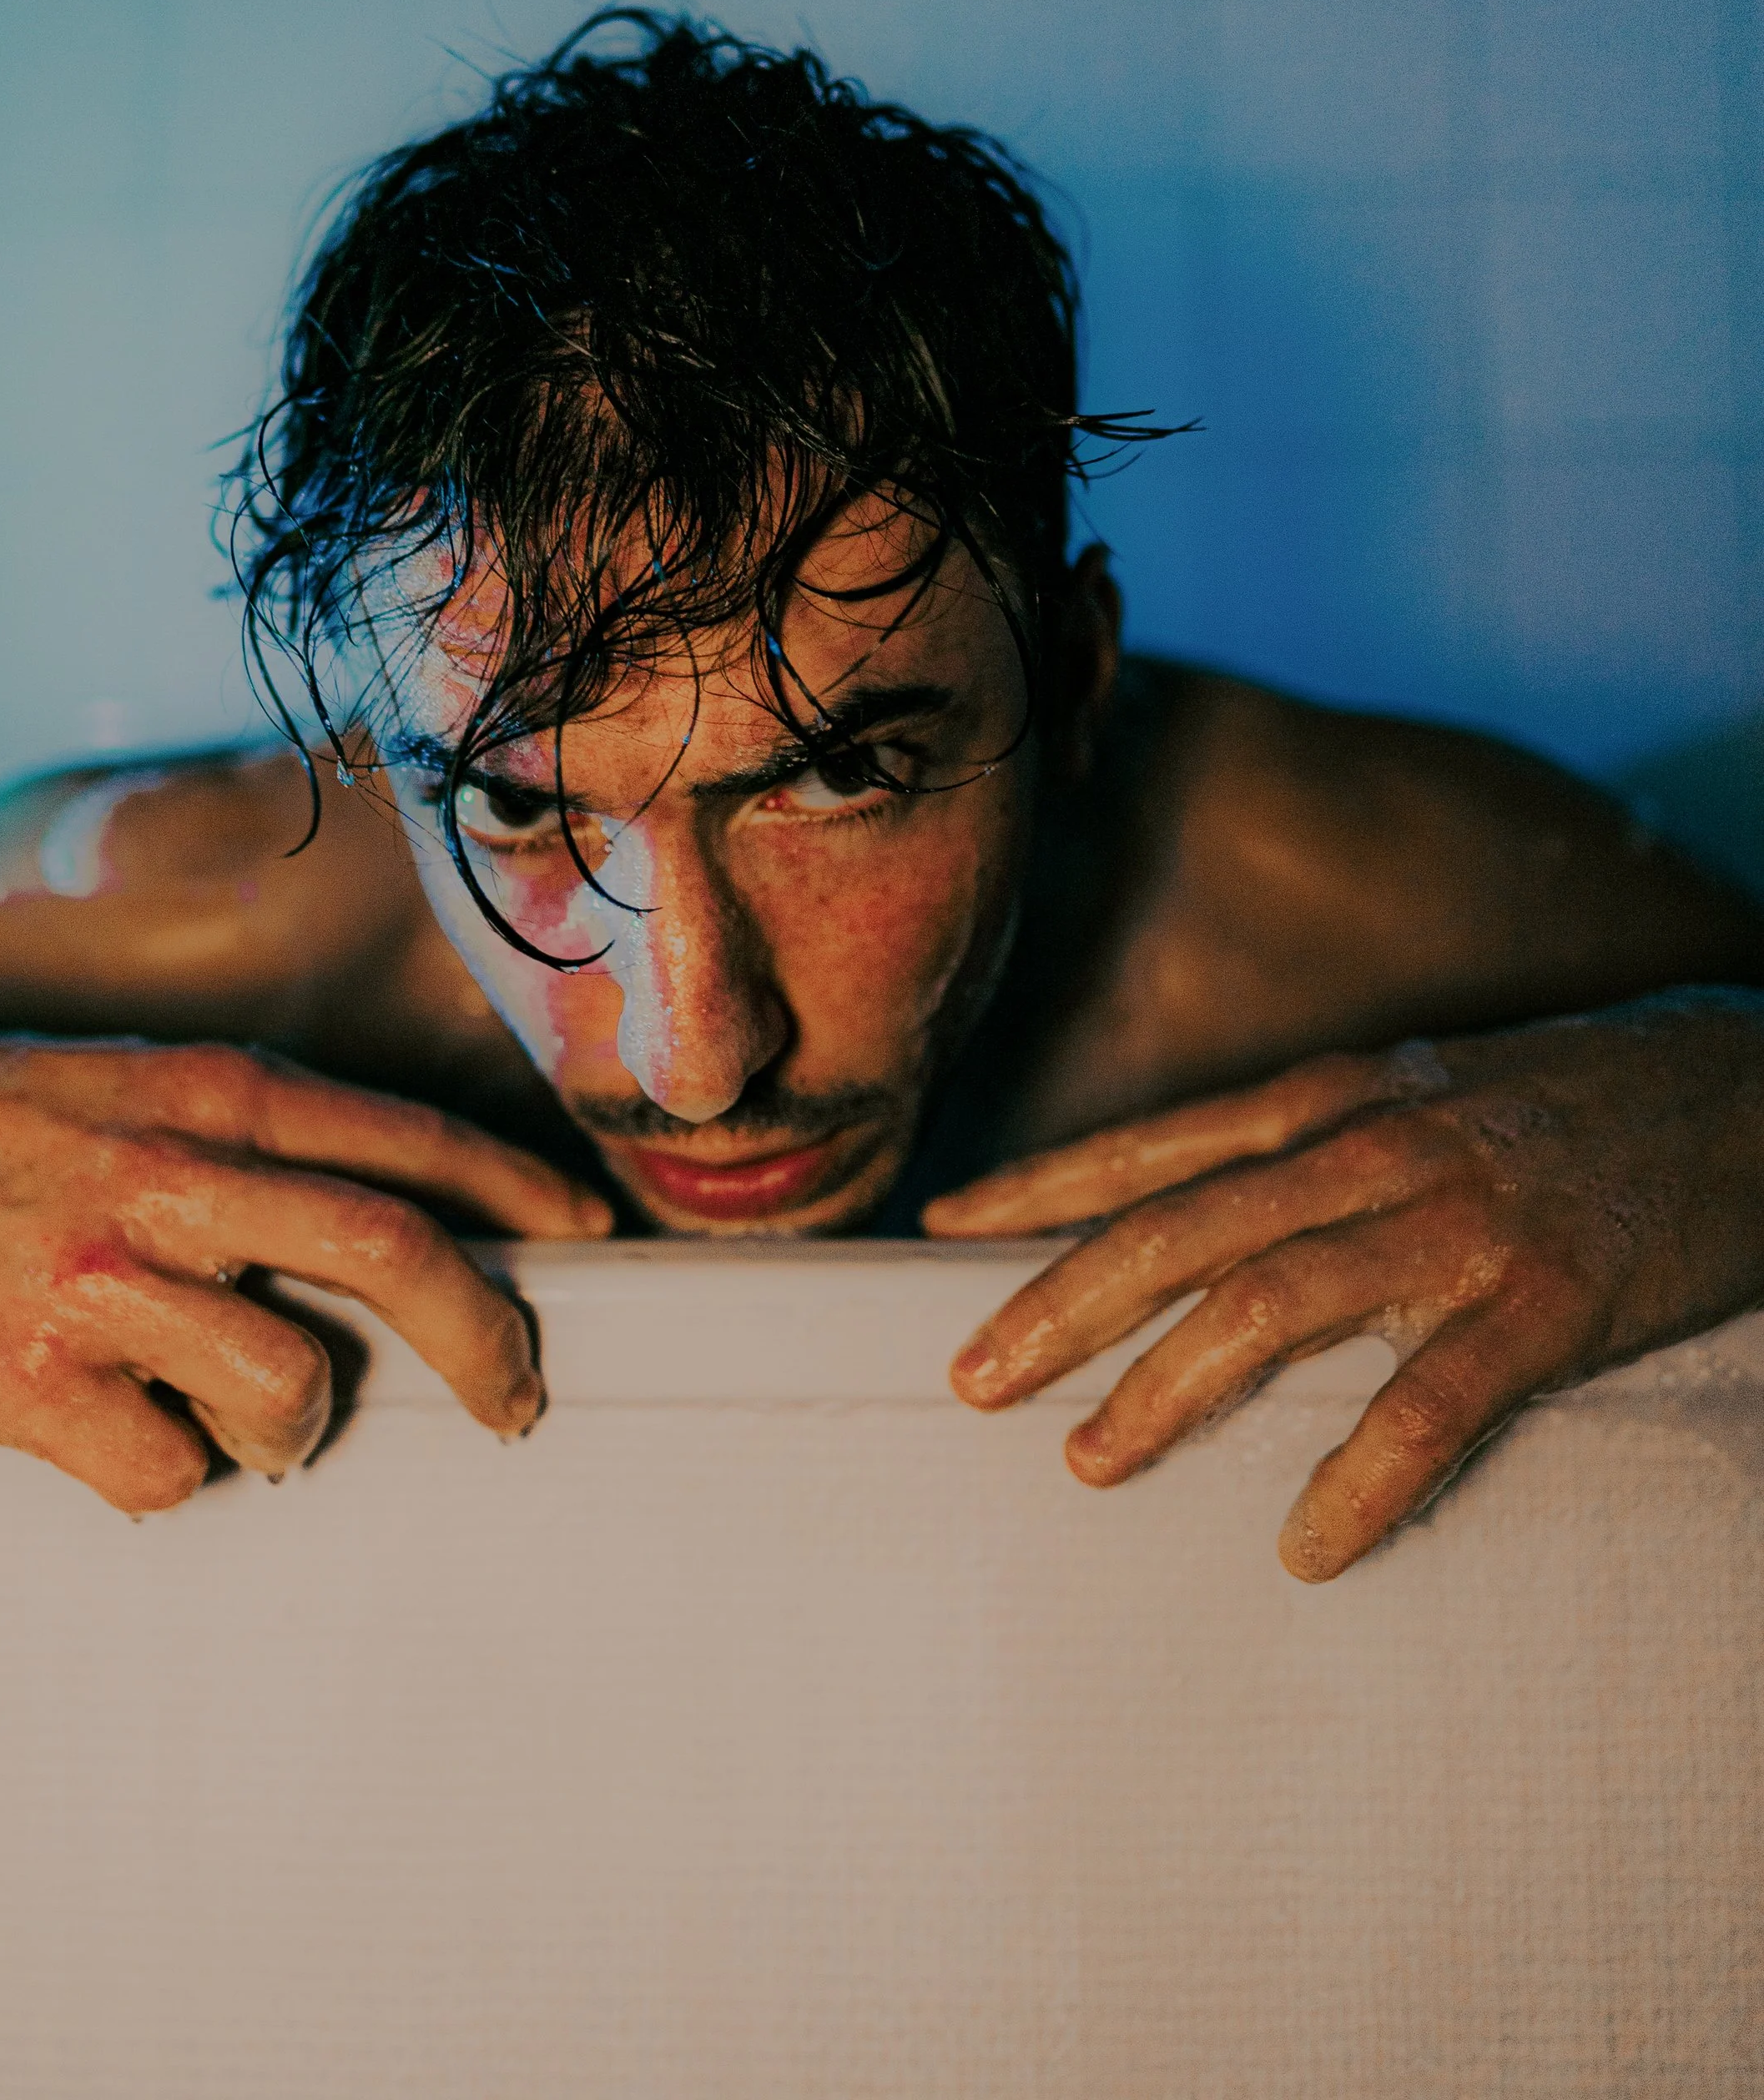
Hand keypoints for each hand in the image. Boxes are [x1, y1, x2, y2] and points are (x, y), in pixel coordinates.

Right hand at [0, 1020, 612, 1509]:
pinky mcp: (24, 1382)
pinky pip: (168, 1475)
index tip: (587, 1234)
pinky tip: (132, 1435)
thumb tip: (407, 1226)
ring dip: (300, 1429)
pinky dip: (178, 1477)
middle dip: (490, 1343)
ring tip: (255, 1421)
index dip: (519, 1192)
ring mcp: (97, 1281)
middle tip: (516, 1400)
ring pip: (292, 1386)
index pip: (412, 1139)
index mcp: (214, 1092)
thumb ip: (264, 1145)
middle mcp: (171, 1175)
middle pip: (397, 1258)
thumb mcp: (145, 1085)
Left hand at [924, 989, 1763, 1578]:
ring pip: (1273, 1300)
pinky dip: (1362, 1475)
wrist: (1745, 1081)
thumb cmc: (1570, 1101)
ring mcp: (1458, 1218)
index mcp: (1336, 1099)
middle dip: (1061, 1301)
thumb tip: (1209, 1205)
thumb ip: (1320, 1146)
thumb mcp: (1424, 1094)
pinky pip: (1435, 1400)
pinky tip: (1307, 1542)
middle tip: (971, 1380)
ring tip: (1088, 1466)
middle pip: (1178, 1224)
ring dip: (1169, 1387)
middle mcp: (1372, 1146)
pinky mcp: (1549, 1297)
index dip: (1040, 1185)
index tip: (941, 1228)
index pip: (1154, 1143)